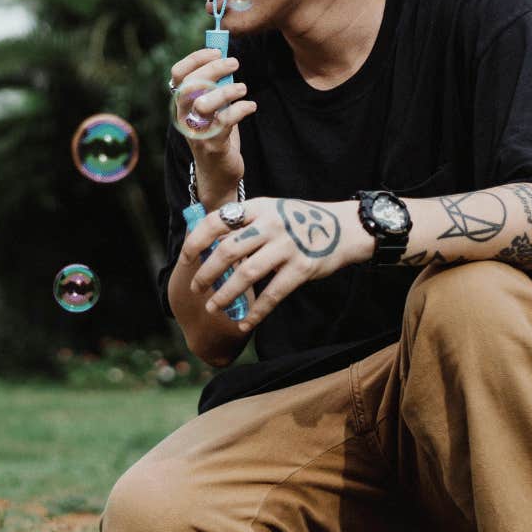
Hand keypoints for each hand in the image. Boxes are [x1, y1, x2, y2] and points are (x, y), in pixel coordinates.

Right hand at [169, 48, 254, 203]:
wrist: (218, 173)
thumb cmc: (216, 134)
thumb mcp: (211, 107)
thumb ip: (214, 86)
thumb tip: (226, 58)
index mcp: (182, 104)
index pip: (178, 74)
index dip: (195, 58)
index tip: (216, 51)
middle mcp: (184, 117)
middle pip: (190, 85)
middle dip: (213, 69)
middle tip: (234, 63)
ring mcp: (196, 132)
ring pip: (203, 105)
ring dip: (226, 92)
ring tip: (243, 88)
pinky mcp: (213, 145)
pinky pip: (225, 122)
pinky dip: (241, 109)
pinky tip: (251, 106)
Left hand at [180, 197, 373, 331]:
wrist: (346, 228)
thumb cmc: (301, 222)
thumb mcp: (273, 211)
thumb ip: (246, 225)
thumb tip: (210, 247)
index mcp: (259, 208)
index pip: (216, 221)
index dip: (196, 241)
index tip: (186, 258)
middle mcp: (270, 224)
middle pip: (226, 251)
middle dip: (206, 273)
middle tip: (196, 288)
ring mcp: (286, 246)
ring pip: (245, 275)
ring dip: (225, 295)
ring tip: (213, 307)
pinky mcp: (301, 268)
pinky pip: (272, 295)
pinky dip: (256, 312)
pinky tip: (244, 323)